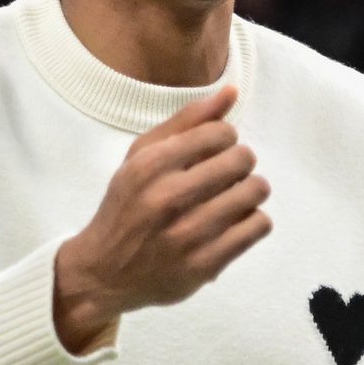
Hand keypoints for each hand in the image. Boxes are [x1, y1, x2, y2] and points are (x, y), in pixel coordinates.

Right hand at [53, 85, 270, 352]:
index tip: (215, 151)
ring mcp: (188, 235)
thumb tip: (232, 92)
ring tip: (234, 197)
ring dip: (250, 191)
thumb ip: (186, 122)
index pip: (220, 133)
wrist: (105, 272)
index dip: (225, 138)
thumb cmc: (127, 206)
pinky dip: (253, 221)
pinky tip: (234, 222)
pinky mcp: (205, 265)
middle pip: (242, 160)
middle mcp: (168, 198)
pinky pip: (258, 226)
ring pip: (255, 192)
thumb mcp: (142, 157)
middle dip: (240, 162)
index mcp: (150, 166)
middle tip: (226, 175)